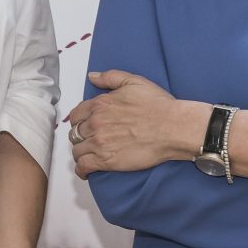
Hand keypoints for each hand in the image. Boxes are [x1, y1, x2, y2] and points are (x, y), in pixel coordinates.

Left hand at [68, 70, 197, 178]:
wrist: (172, 127)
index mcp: (100, 104)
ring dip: (81, 152)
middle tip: (89, 139)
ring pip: (77, 150)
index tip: (83, 124)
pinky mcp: (106, 161)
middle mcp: (95, 123)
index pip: (76, 114)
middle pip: (75, 132)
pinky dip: (81, 170)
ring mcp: (99, 143)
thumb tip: (93, 77)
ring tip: (88, 155)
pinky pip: (83, 166)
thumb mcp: (134, 81)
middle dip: (81, 136)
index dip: (79, 120)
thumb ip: (110, 77)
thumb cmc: (158, 106)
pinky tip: (86, 171)